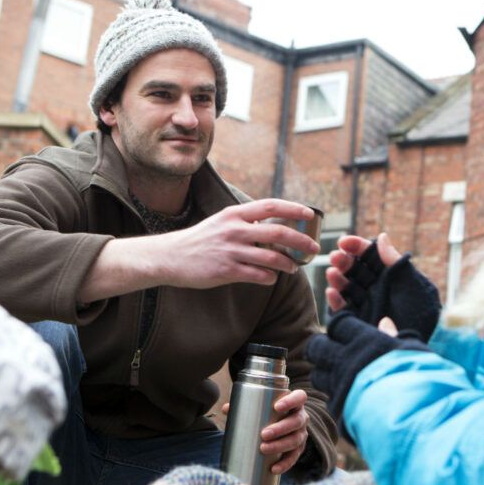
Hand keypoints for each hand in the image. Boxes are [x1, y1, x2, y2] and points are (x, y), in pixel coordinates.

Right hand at [80, 199, 320, 301]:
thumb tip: (273, 227)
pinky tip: (271, 278)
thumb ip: (245, 223)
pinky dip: (270, 277)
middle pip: (278, 232)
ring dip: (288, 263)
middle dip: (301, 240)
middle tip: (313, 247)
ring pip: (272, 258)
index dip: (293, 209)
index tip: (309, 214)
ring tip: (294, 267)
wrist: (170, 257)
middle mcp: (234, 230)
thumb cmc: (199, 240)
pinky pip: (258, 275)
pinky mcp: (226, 271)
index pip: (271, 206)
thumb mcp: (221, 222)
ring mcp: (231, 251)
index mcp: (234, 214)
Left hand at [222, 388, 309, 474]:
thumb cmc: (268, 413)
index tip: (276, 407)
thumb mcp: (259, 406)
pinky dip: (284, 464)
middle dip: (281, 428)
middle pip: (296, 421)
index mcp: (295, 403)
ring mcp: (301, 434)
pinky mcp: (299, 449)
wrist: (279, 426)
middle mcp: (301, 417)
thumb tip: (226, 409)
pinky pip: (294, 457)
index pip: (299, 397)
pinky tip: (273, 468)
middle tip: (263, 434)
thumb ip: (243, 405)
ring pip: (296, 440)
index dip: (291, 401)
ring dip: (280, 445)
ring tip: (264, 449)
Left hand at [306, 312, 428, 438]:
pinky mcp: (339, 411)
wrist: (414, 418)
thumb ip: (395, 337)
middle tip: (332, 349)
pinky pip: (329, 399)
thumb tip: (384, 322)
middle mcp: (346, 362)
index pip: (339, 324)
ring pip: (318, 375)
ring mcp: (340, 387)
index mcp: (365, 342)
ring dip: (325, 372)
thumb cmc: (420, 379)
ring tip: (339, 375)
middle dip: (322, 346)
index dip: (341, 324)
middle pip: (317, 347)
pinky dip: (336, 397)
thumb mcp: (412, 352)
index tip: (346, 329)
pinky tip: (349, 398)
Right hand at [325, 232, 441, 341]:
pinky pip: (343, 309)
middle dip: (345, 261)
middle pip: (356, 270)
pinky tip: (332, 293)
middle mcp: (376, 289)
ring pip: (347, 287)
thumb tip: (381, 237)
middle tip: (335, 257)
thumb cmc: (421, 316)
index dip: (358, 247)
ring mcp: (366, 305)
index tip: (344, 241)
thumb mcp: (414, 285)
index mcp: (390, 277)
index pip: (371, 257)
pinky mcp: (357, 322)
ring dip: (338, 278)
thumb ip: (397, 263)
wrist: (415, 349)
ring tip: (332, 273)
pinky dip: (336, 301)